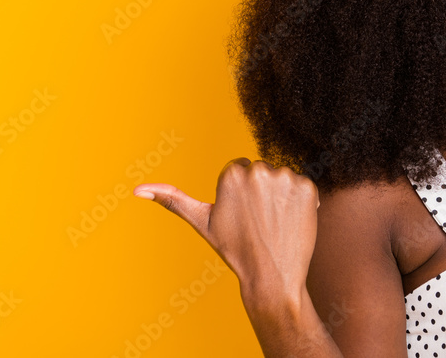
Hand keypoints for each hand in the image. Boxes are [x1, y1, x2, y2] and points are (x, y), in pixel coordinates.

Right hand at [134, 158, 320, 305]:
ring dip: (281, 196)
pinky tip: (292, 221)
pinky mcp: (308, 188)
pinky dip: (301, 202)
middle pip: (261, 171)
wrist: (272, 276)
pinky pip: (303, 187)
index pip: (240, 169)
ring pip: (282, 178)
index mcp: (232, 173)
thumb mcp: (202, 222)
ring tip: (274, 223)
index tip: (241, 215)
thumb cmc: (235, 250)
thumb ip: (172, 199)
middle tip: (258, 221)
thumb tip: (137, 190)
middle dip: (261, 192)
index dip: (241, 194)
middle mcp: (259, 170)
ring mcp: (285, 179)